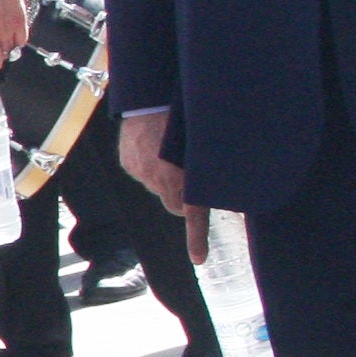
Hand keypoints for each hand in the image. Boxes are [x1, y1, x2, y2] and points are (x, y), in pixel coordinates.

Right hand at [118, 109, 208, 261]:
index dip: (196, 239)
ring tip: (168, 152)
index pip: (192, 217)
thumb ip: (211, 171)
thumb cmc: (182, 117)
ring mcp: (139, 173)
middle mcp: (158, 181)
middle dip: (181, 195)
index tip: (199, 258)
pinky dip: (148, 164)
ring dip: (164, 176)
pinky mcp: (127, 163)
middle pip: (173, 202)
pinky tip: (153, 146)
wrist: (148, 98)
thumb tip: (228, 189)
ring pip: (157, 185)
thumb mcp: (205, 146)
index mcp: (179, 180)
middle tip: (189, 177)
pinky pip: (142, 172)